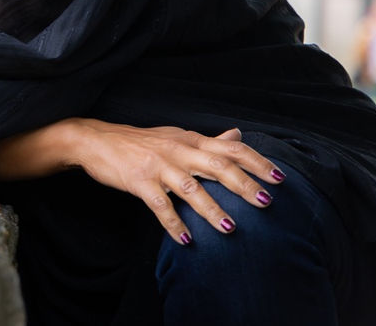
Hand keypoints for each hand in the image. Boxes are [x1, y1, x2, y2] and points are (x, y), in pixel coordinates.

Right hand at [69, 119, 284, 244]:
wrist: (95, 140)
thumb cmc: (139, 141)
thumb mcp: (175, 135)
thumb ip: (208, 140)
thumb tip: (238, 135)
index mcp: (189, 140)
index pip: (230, 147)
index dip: (256, 161)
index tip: (279, 177)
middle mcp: (177, 151)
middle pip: (217, 165)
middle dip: (244, 185)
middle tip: (266, 202)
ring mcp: (158, 166)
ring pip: (191, 188)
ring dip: (212, 209)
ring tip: (230, 228)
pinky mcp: (140, 182)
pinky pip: (160, 206)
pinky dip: (174, 224)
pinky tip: (186, 240)